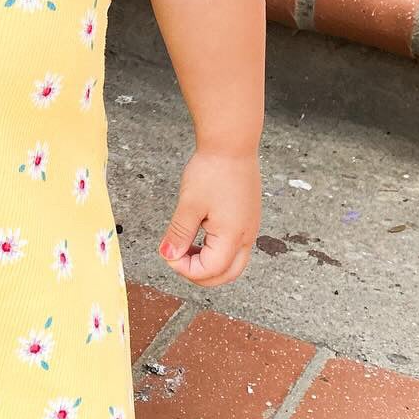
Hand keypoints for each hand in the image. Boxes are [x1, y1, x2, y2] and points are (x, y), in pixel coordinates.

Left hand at [157, 146, 260, 286]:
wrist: (232, 144)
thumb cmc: (212, 170)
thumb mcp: (189, 204)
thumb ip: (179, 234)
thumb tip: (169, 256)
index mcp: (233, 236)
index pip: (210, 271)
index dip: (185, 268)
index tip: (168, 253)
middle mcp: (247, 236)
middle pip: (227, 275)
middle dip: (200, 274)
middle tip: (177, 259)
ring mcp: (250, 228)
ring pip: (233, 263)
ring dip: (209, 263)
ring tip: (187, 246)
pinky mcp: (248, 218)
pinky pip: (236, 247)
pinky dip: (217, 250)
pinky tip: (200, 235)